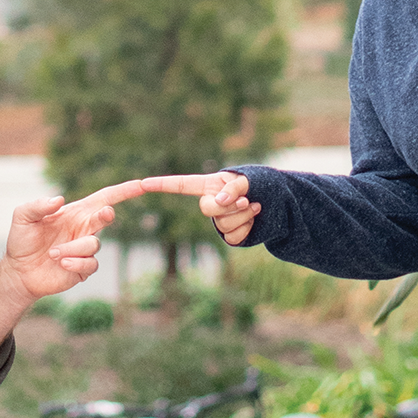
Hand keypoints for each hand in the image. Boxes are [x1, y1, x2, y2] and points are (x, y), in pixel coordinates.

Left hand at [3, 181, 146, 296]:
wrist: (18, 272)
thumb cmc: (22, 241)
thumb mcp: (22, 217)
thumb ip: (38, 205)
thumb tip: (60, 199)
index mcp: (75, 213)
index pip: (104, 198)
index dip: (124, 191)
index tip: (142, 184)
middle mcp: (84, 229)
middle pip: (106, 217)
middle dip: (106, 215)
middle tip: (104, 214)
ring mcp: (84, 250)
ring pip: (93, 245)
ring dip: (71, 248)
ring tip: (52, 253)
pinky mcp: (83, 269)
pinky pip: (90, 264)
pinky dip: (75, 263)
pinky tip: (60, 263)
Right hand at [135, 170, 260, 248]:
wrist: (274, 203)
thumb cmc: (258, 185)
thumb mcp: (247, 180)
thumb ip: (232, 188)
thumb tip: (218, 201)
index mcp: (209, 185)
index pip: (181, 185)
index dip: (162, 184)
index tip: (143, 184)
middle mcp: (211, 203)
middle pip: (206, 209)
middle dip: (228, 207)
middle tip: (246, 201)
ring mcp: (219, 221)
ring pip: (223, 224)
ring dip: (244, 215)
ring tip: (255, 206)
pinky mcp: (230, 236)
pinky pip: (233, 236)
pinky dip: (248, 226)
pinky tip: (255, 218)